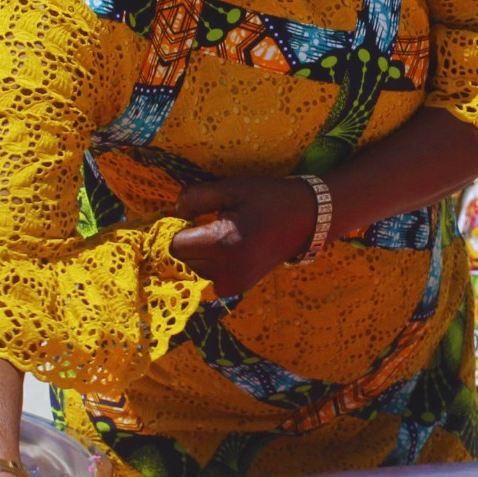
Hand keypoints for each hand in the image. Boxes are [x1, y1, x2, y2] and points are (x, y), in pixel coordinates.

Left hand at [168, 176, 315, 297]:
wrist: (305, 220)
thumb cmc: (267, 198)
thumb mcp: (231, 187)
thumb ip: (195, 197)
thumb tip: (172, 213)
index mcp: (223, 243)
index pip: (174, 245)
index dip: (173, 229)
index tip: (184, 217)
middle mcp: (226, 270)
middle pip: (180, 260)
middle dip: (183, 242)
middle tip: (201, 223)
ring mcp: (232, 284)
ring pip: (190, 270)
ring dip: (194, 254)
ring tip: (216, 235)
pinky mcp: (236, 289)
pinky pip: (205, 277)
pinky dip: (206, 264)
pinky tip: (223, 250)